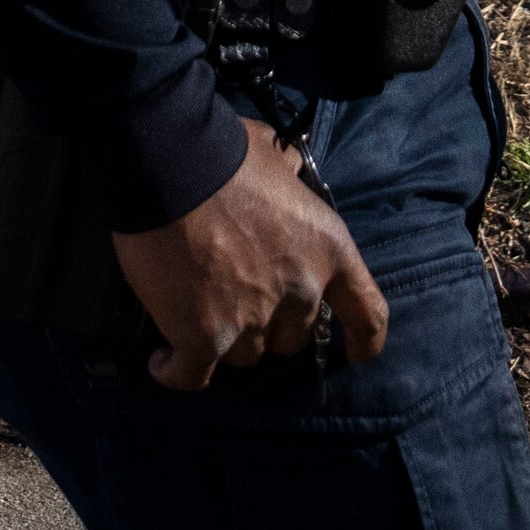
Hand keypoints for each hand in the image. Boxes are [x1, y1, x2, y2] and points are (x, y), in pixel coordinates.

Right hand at [112, 119, 388, 390]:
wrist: (172, 165)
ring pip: (245, 355)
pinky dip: (175, 371)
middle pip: (292, 338)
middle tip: (235, 297)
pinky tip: (161, 361)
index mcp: (328, 249)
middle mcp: (300, 291)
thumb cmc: (223, 153)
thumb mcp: (276, 157)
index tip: (356, 354)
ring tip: (193, 313)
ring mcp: (253, 319)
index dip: (364, 339)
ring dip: (223, 340)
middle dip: (268, 324)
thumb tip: (288, 169)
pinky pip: (191, 375)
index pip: (367, 312)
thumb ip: (290, 175)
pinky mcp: (203, 338)